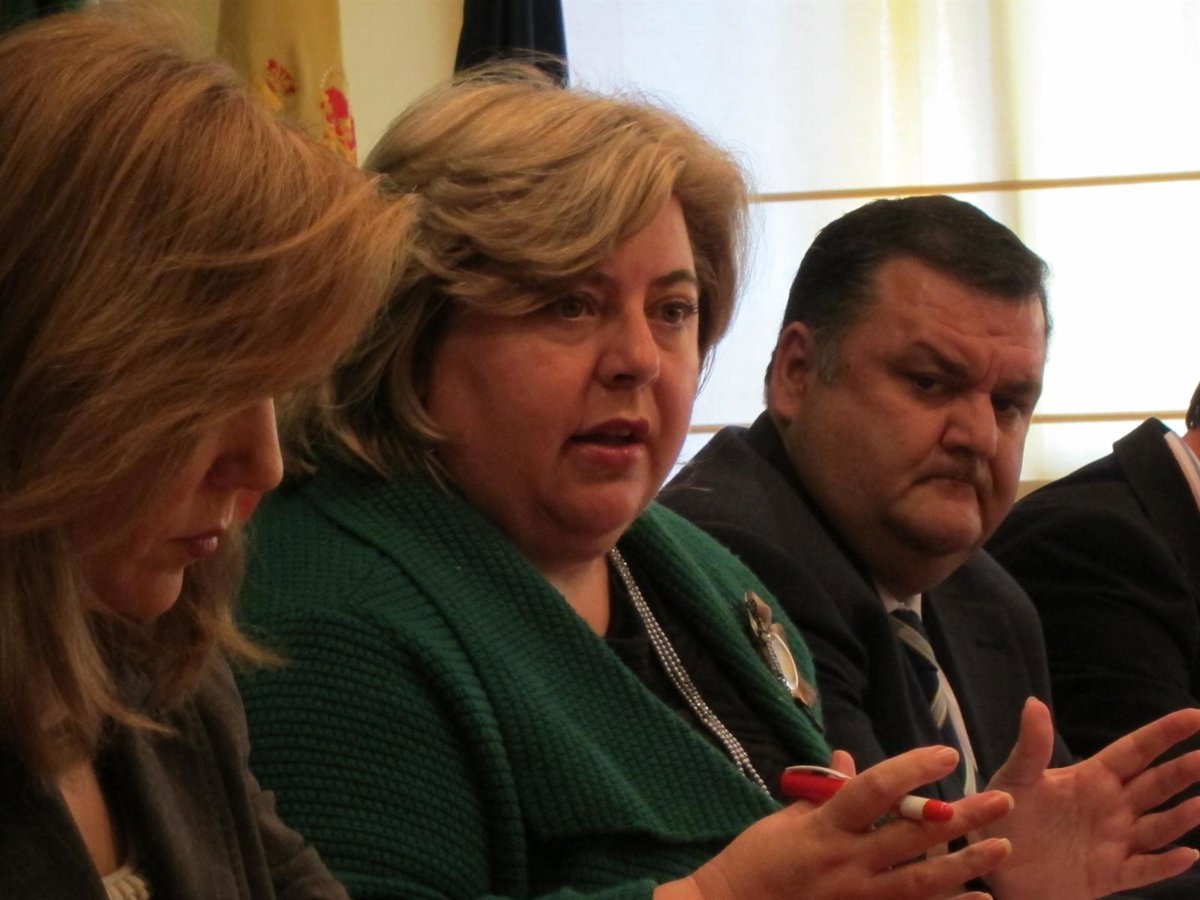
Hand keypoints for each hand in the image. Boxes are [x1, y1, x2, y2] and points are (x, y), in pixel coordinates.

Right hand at [658, 745, 1013, 899]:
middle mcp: (847, 862)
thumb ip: (826, 793)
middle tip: (1003, 800)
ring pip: (924, 882)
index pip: (877, 789)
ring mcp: (858, 899)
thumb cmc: (755, 861)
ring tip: (1002, 847)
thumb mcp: (786, 818)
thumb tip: (852, 759)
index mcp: (825, 826)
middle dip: (961, 817)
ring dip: (967, 864)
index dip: (914, 768)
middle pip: (914, 836)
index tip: (947, 753)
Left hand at [983, 697, 1199, 898]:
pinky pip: (1143, 870)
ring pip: (1158, 828)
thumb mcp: (1015, 779)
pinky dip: (1166, 865)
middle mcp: (1109, 808)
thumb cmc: (1003, 816)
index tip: (1195, 715)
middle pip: (1155, 786)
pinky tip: (1189, 855)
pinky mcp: (1107, 876)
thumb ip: (1031, 746)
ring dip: (1182, 817)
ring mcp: (1113, 842)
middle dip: (1183, 771)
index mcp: (1090, 778)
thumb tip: (1034, 702)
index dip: (1164, 734)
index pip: (1134, 751)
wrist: (991, 867)